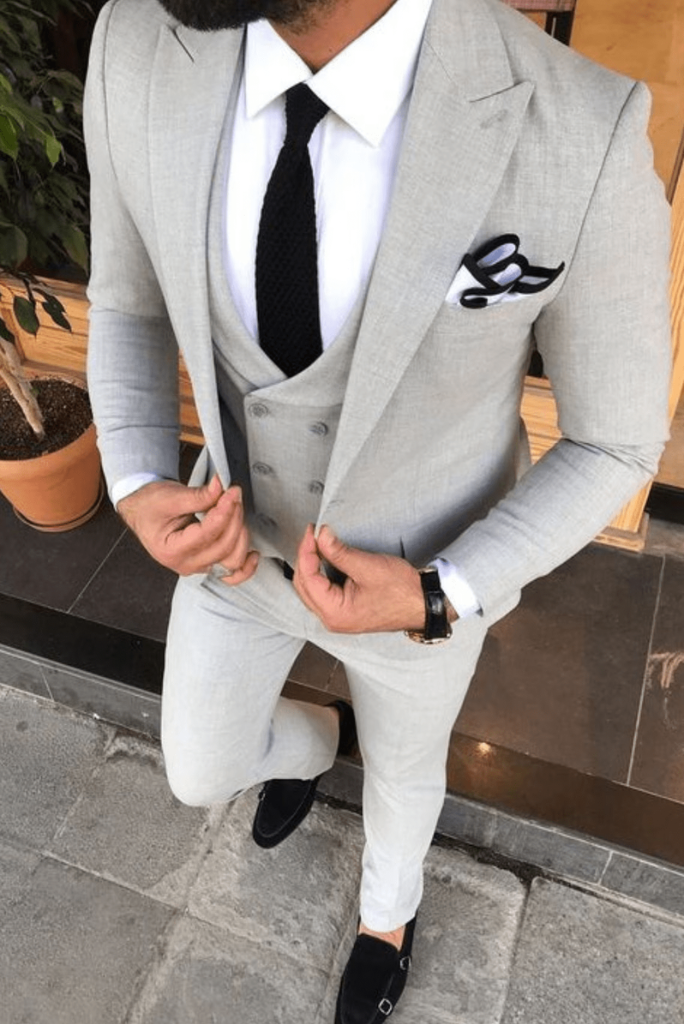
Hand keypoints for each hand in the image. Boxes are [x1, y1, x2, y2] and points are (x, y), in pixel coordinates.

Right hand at [117, 475, 258, 584]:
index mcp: (171, 550)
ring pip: (232, 559)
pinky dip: (245, 566)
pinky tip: (253, 555)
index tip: (232, 492)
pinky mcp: (208, 562)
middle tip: (233, 494)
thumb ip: (199, 495)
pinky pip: (232, 573)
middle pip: (224, 546)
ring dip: (240, 533)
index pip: (207, 534)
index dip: (224, 512)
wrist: (143, 511)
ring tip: (235, 510)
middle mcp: (186, 564)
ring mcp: (198, 566)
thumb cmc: (150, 506)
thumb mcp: (170, 496)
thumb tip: (221, 487)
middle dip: (234, 518)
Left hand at [293, 523, 425, 633]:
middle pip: (304, 585)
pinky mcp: (343, 611)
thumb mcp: (368, 566)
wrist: (422, 603)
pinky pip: (321, 592)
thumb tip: (320, 536)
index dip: (306, 551)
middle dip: (306, 558)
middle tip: (313, 535)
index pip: (307, 579)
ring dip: (311, 565)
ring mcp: (337, 617)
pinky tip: (325, 559)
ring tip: (318, 543)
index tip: (312, 532)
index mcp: (335, 613)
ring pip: (310, 589)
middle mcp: (332, 619)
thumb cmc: (402, 591)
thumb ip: (339, 552)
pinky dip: (320, 574)